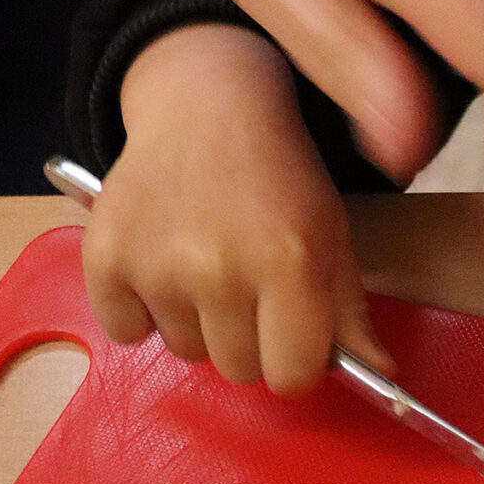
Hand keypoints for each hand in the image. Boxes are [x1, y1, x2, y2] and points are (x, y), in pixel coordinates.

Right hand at [81, 24, 390, 394]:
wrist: (207, 108)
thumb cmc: (279, 178)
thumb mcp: (330, 234)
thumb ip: (350, 311)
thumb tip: (378, 373)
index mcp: (291, 263)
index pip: (291, 375)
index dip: (296, 361)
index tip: (291, 337)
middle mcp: (220, 269)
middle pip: (237, 369)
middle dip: (248, 340)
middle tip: (246, 286)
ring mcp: (157, 266)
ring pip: (184, 351)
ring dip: (195, 321)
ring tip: (203, 262)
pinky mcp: (104, 258)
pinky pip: (125, 331)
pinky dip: (139, 309)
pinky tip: (159, 262)